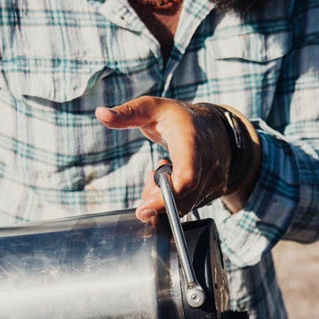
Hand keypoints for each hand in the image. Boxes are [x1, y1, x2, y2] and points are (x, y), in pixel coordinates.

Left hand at [95, 97, 232, 217]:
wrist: (215, 127)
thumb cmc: (178, 118)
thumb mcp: (151, 109)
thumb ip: (126, 113)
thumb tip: (101, 114)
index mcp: (192, 141)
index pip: (186, 177)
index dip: (166, 197)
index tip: (143, 209)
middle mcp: (209, 162)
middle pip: (182, 198)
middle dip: (156, 198)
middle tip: (148, 179)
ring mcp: (216, 178)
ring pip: (186, 205)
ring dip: (165, 199)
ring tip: (160, 174)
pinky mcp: (217, 190)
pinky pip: (192, 205)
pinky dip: (176, 200)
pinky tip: (172, 181)